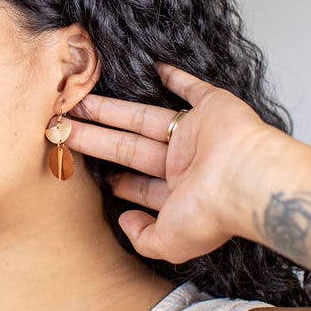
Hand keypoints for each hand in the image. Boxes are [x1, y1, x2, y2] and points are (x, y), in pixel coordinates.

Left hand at [66, 62, 275, 263]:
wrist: (249, 179)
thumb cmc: (214, 212)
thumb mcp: (169, 243)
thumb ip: (143, 238)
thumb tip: (124, 221)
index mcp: (179, 194)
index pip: (137, 184)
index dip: (111, 177)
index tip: (80, 165)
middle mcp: (186, 164)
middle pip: (128, 147)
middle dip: (94, 137)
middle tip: (61, 125)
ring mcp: (199, 135)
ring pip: (144, 117)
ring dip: (112, 109)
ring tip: (78, 100)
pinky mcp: (214, 107)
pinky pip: (192, 88)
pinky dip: (176, 77)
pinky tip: (154, 68)